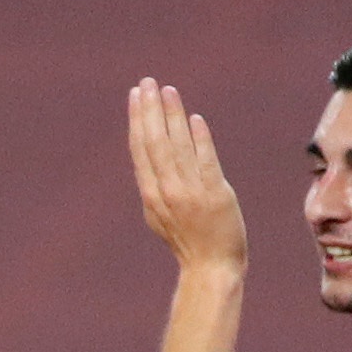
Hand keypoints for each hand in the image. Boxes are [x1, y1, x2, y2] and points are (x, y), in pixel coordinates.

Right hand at [128, 79, 245, 274]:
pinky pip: (205, 162)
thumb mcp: (161, 215)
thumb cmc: (189, 242)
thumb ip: (155, 186)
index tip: (136, 94)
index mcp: (151, 195)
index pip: (142, 149)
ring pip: (178, 147)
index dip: (138, 119)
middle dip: (150, 110)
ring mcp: (191, 193)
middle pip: (155, 143)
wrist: (210, 269)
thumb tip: (148, 157)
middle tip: (148, 82)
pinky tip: (194, 119)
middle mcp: (167, 191)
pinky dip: (199, 140)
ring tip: (168, 91)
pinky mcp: (215, 195)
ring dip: (172, 116)